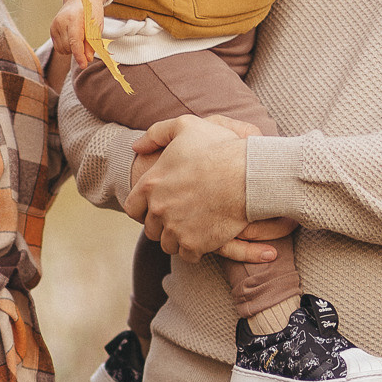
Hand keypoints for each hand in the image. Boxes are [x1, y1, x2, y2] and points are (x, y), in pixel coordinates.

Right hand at [47, 0, 118, 73]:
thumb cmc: (90, 12)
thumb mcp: (97, 25)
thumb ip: (92, 42)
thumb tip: (88, 58)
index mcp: (74, 17)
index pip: (75, 40)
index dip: (79, 54)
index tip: (84, 65)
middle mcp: (61, 21)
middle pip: (68, 47)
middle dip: (79, 50)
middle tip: (86, 41)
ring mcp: (54, 25)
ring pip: (62, 49)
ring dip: (72, 49)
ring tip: (79, 37)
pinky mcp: (51, 29)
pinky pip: (58, 47)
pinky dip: (67, 47)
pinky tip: (72, 37)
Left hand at [124, 118, 287, 265]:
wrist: (248, 173)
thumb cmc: (219, 147)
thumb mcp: (185, 126)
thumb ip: (156, 134)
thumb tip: (137, 146)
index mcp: (151, 184)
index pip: (133, 208)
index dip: (144, 210)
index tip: (157, 209)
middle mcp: (158, 209)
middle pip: (151, 229)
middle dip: (163, 225)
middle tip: (180, 218)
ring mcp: (175, 229)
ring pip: (168, 244)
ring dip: (178, 238)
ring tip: (193, 228)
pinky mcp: (194, 244)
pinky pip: (188, 255)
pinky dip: (195, 249)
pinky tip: (205, 238)